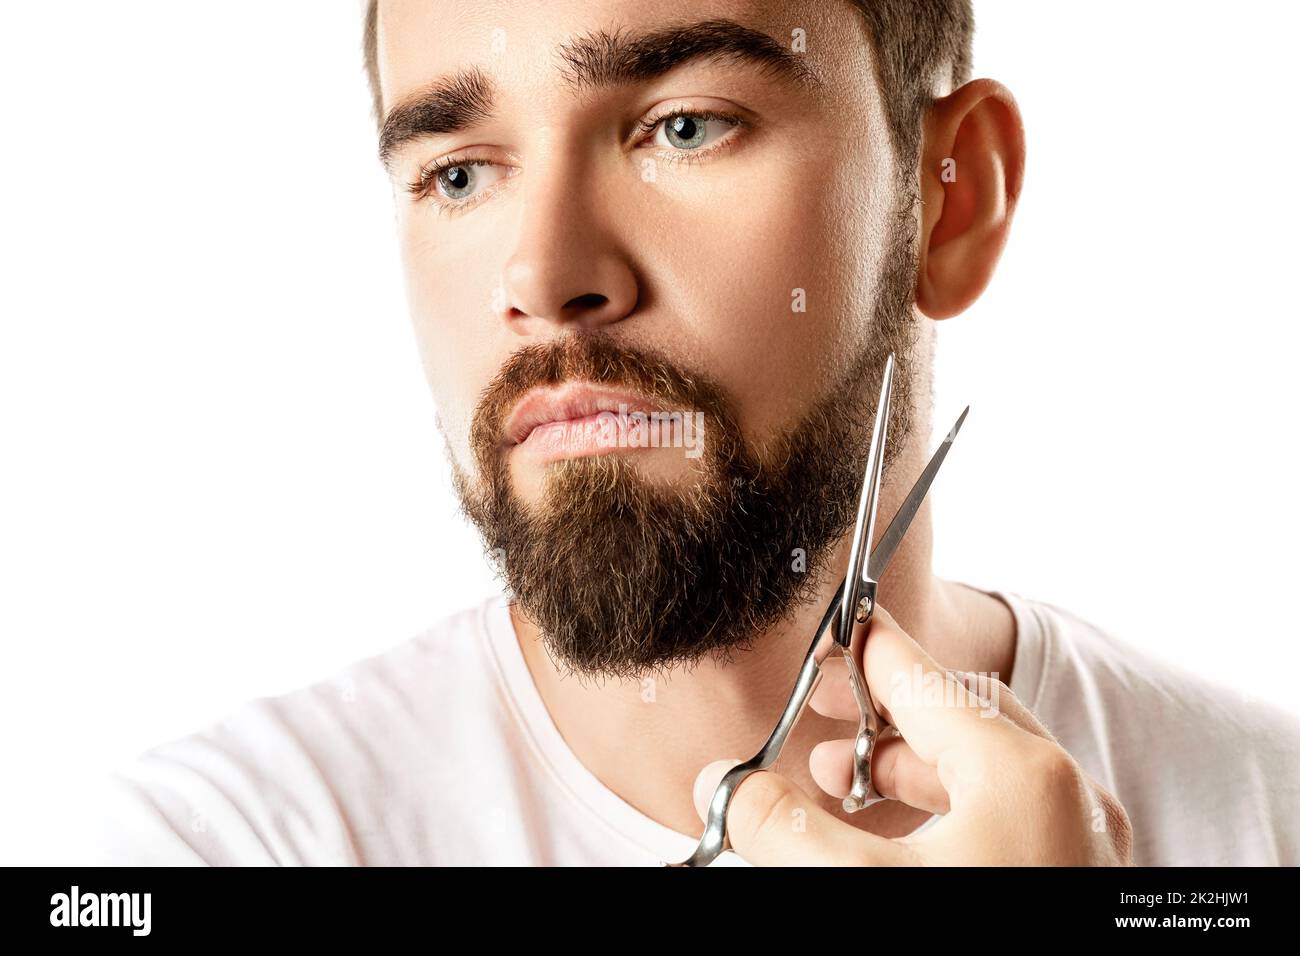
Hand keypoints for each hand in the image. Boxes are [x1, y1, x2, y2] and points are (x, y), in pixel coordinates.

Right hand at [692, 604, 1132, 864]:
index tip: (836, 630)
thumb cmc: (972, 951)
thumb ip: (781, 825)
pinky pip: (1005, 818)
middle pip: (960, 719)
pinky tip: (894, 844)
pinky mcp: (1073, 884)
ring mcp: (1078, 848)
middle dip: (881, 715)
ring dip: (908, 769)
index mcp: (1022, 776)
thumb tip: (724, 783)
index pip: (926, 678)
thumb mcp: (855, 887)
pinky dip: (944, 812)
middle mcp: (1066, 801)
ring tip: (843, 786)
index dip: (868, 651)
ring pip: (985, 773)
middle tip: (824, 714)